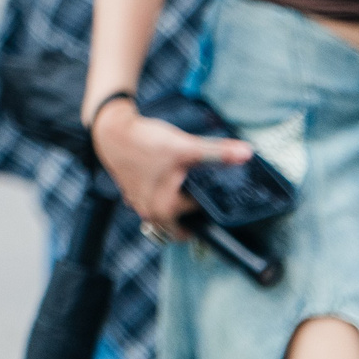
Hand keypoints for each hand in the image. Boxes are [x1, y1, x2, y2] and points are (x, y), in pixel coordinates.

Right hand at [92, 102, 250, 236]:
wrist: (110, 130)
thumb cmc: (144, 142)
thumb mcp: (185, 147)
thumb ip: (217, 153)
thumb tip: (247, 154)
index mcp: (165, 210)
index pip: (199, 218)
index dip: (212, 206)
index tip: (219, 194)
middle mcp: (150, 214)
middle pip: (181, 228)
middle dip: (195, 218)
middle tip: (205, 199)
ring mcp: (138, 205)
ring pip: (166, 218)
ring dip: (178, 209)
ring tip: (188, 188)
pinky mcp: (131, 194)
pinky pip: (154, 205)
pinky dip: (163, 198)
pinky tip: (169, 180)